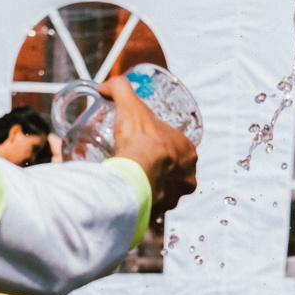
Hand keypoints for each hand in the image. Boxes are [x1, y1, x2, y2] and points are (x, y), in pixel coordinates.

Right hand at [103, 74, 196, 218]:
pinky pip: (154, 204)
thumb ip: (120, 89)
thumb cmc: (139, 141)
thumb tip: (105, 85)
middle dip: (157, 165)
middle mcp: (189, 174)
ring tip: (132, 179)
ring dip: (152, 184)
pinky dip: (144, 200)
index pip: (175, 145)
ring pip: (164, 188)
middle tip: (135, 160)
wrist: (135, 176)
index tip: (143, 142)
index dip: (159, 142)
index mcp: (188, 151)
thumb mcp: (130, 106)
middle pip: (171, 167)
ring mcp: (178, 195)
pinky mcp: (164, 209)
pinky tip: (132, 196)